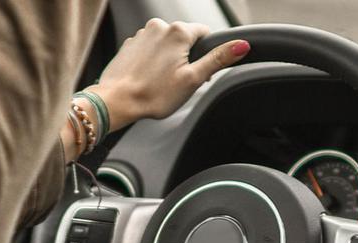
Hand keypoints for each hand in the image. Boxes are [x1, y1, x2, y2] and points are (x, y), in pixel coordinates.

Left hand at [88, 19, 249, 131]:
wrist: (116, 101)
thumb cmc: (153, 95)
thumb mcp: (193, 79)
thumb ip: (218, 60)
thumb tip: (241, 45)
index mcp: (179, 31)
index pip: (204, 34)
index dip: (205, 55)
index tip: (198, 73)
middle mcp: (160, 26)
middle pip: (184, 40)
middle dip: (185, 59)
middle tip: (178, 83)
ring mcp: (142, 34)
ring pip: (165, 46)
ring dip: (168, 61)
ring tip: (160, 83)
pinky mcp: (130, 44)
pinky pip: (148, 51)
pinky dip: (151, 63)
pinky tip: (147, 80)